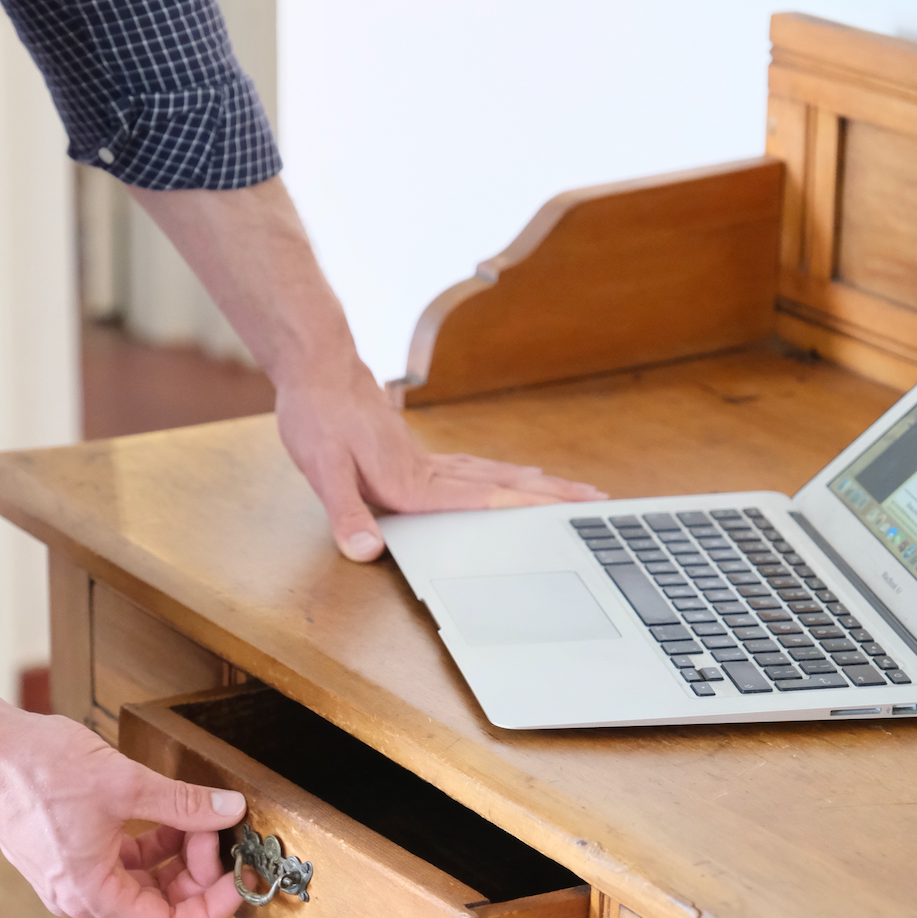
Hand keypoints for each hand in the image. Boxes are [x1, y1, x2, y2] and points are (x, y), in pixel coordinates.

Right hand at [0, 709, 244, 917]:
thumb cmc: (34, 768)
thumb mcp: (124, 783)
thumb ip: (183, 803)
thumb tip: (229, 810)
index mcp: (92, 894)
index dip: (212, 907)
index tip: (237, 877)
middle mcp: (79, 897)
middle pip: (158, 906)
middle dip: (196, 873)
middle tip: (215, 831)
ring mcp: (71, 876)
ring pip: (142, 882)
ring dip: (175, 855)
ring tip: (194, 817)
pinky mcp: (66, 853)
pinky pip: (121, 862)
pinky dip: (151, 843)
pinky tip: (168, 812)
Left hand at [275, 354, 608, 560]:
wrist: (317, 366)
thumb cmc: (317, 413)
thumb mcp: (322, 469)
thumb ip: (345, 513)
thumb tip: (365, 551)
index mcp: (413, 482)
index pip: (481, 499)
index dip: (524, 508)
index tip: (566, 513)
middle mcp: (429, 471)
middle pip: (503, 485)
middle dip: (552, 496)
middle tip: (599, 503)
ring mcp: (428, 460)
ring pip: (494, 475)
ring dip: (536, 486)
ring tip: (572, 494)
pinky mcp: (418, 454)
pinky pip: (474, 469)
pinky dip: (502, 477)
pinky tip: (513, 479)